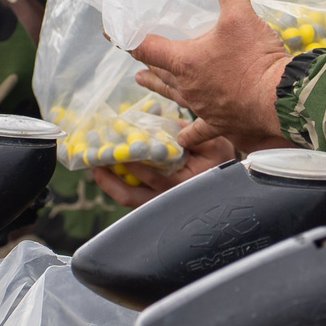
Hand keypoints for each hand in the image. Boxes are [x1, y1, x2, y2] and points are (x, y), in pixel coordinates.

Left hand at [89, 131, 232, 208]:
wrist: (230, 181)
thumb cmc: (221, 159)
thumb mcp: (213, 141)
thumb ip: (186, 133)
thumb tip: (158, 122)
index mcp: (186, 183)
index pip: (155, 174)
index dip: (134, 162)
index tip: (118, 146)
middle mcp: (171, 198)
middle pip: (134, 193)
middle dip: (111, 176)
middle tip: (95, 158)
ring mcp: (161, 204)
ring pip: (129, 198)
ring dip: (109, 182)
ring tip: (94, 166)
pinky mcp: (155, 204)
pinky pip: (132, 198)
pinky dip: (116, 185)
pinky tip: (105, 172)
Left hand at [130, 0, 293, 150]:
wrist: (280, 102)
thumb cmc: (255, 60)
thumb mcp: (242, 17)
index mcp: (184, 61)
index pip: (145, 47)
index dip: (126, 38)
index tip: (111, 32)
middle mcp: (187, 87)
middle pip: (157, 74)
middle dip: (145, 66)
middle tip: (135, 65)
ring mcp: (202, 108)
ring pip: (174, 97)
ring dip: (160, 89)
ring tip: (146, 84)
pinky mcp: (220, 123)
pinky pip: (199, 131)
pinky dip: (190, 134)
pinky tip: (183, 140)